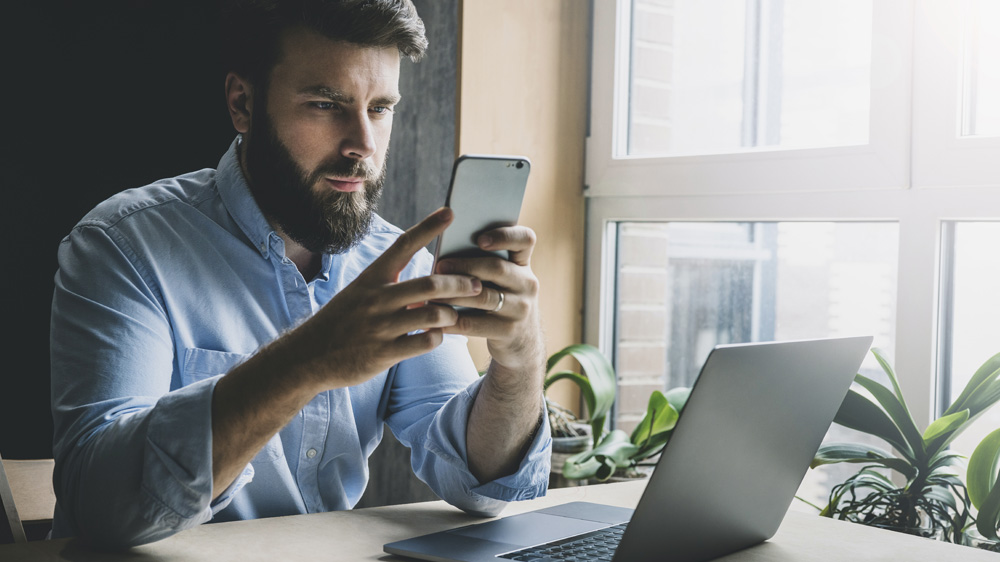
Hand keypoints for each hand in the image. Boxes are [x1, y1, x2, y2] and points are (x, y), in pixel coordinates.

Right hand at [287, 207, 483, 389]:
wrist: (307, 357)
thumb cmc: (341, 321)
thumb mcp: (360, 294)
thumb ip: (393, 286)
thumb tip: (430, 282)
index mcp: (371, 278)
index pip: (403, 245)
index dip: (429, 228)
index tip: (451, 212)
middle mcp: (376, 299)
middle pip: (430, 285)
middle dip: (459, 284)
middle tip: (476, 284)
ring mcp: (380, 327)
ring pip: (432, 315)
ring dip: (451, 314)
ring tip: (456, 314)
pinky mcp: (384, 353)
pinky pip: (424, 343)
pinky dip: (437, 338)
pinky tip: (437, 336)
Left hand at [433, 225, 544, 372]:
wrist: (521, 341)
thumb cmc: (499, 299)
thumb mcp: (502, 279)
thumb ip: (483, 262)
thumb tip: (444, 251)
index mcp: (523, 263)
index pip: (525, 239)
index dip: (505, 235)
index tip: (480, 239)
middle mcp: (527, 283)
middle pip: (497, 268)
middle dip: (465, 266)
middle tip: (439, 266)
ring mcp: (521, 308)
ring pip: (484, 297)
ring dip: (454, 295)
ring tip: (431, 294)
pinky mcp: (509, 331)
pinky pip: (475, 325)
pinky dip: (452, 322)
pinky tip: (435, 320)